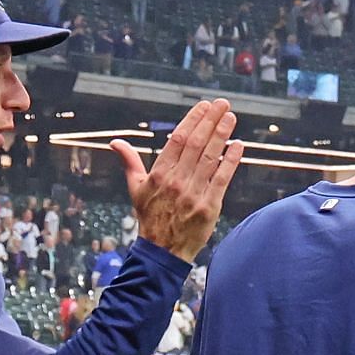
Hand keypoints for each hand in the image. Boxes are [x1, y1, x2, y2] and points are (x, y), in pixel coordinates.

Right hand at [111, 98, 242, 262]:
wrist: (162, 250)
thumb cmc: (150, 217)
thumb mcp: (136, 189)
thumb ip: (130, 162)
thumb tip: (115, 142)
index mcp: (159, 174)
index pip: (177, 140)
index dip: (192, 120)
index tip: (203, 106)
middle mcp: (176, 181)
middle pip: (196, 144)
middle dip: (210, 121)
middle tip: (222, 104)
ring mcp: (193, 194)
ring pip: (210, 158)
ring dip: (222, 135)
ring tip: (231, 118)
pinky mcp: (209, 207)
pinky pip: (222, 179)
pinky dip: (231, 161)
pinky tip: (238, 145)